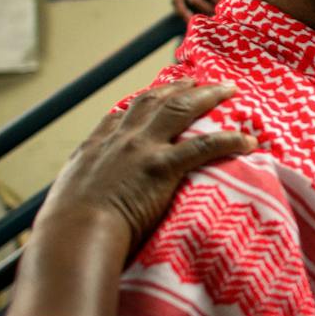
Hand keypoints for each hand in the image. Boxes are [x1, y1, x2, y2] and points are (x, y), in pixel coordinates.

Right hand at [46, 82, 254, 253]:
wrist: (73, 234)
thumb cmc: (67, 230)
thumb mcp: (67, 200)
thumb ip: (80, 194)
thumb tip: (80, 208)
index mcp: (94, 148)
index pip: (120, 115)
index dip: (142, 103)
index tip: (157, 96)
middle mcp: (120, 140)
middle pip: (153, 101)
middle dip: (178, 87)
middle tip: (198, 80)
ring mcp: (141, 149)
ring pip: (180, 110)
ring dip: (208, 96)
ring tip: (229, 90)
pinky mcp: (161, 167)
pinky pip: (204, 146)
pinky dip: (229, 140)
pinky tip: (247, 140)